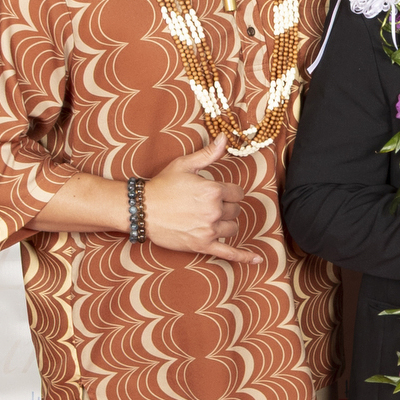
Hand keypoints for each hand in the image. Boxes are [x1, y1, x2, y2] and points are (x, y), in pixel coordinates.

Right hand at [143, 136, 263, 260]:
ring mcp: (209, 230)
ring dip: (226, 223)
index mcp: (213, 191)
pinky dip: (243, 257)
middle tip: (207, 205)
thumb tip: (225, 139)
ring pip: (233, 228)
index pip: (237, 193)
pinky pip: (228, 253)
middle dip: (226, 207)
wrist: (142, 209)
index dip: (229, 192)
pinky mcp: (202, 245)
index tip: (219, 193)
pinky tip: (257, 260)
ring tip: (210, 218)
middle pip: (235, 210)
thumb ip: (208, 154)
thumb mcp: (184, 165)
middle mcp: (214, 211)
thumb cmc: (162, 185)